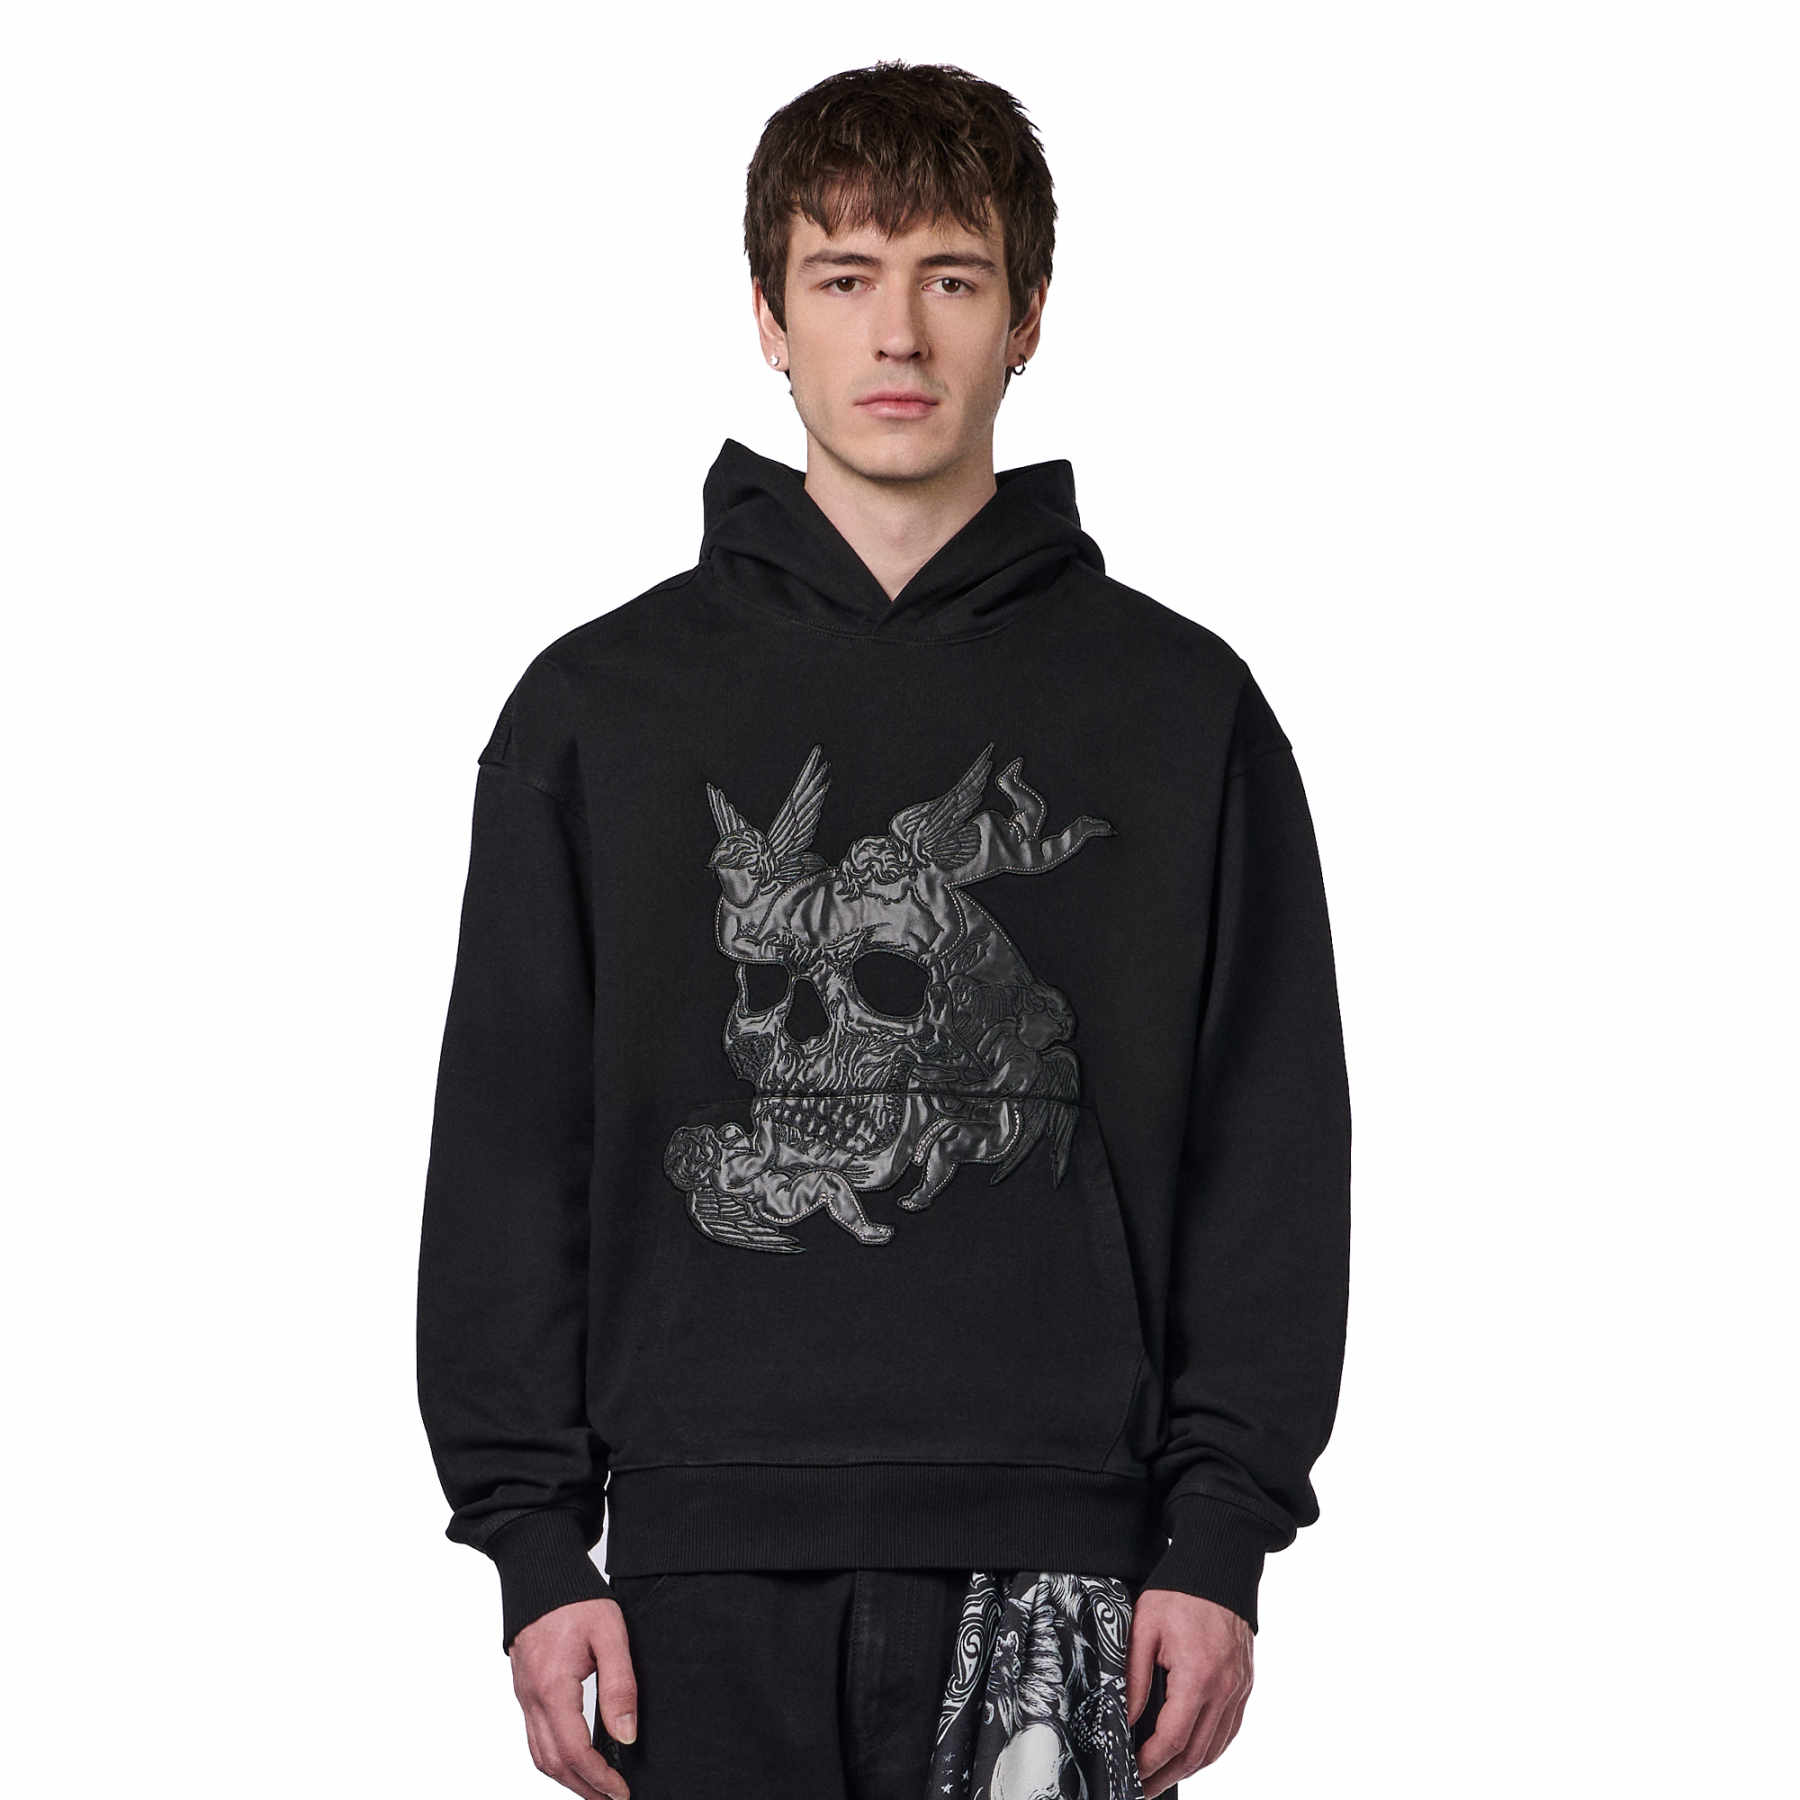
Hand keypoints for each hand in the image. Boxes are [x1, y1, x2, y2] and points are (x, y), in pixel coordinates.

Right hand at [508, 1598, 637, 1799]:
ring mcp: (523, 1696)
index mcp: (551, 1687)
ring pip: (539, 1754)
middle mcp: (531, 1698)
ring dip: (567, 1779)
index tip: (621, 1792)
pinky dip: (553, 1758)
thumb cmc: (575, 1598)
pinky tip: (574, 1759)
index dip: (599, 1779)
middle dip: (583, 1788)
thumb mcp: (610, 1634)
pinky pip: (534, 1736)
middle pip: (552, 1763)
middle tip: (613, 1799)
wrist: (540, 1573)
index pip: (574, 1751)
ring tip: (596, 1789)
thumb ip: (619, 1685)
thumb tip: (626, 1734)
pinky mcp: (524, 1690)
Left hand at [1126, 1589, 1253, 1793]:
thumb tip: (1121, 1718)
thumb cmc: (1179, 1593)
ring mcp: (1240, 1689)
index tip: (1129, 1772)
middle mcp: (1225, 1689)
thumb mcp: (1143, 1628)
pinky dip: (1209, 1750)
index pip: (1172, 1738)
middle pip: (1196, 1754)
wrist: (1218, 1568)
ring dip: (1188, 1769)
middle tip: (1141, 1789)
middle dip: (1165, 1776)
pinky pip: (1229, 1731)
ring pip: (1216, 1748)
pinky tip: (1190, 1755)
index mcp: (1199, 1676)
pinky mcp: (1245, 1685)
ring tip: (1161, 1777)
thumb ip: (1132, 1677)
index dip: (1149, 1763)